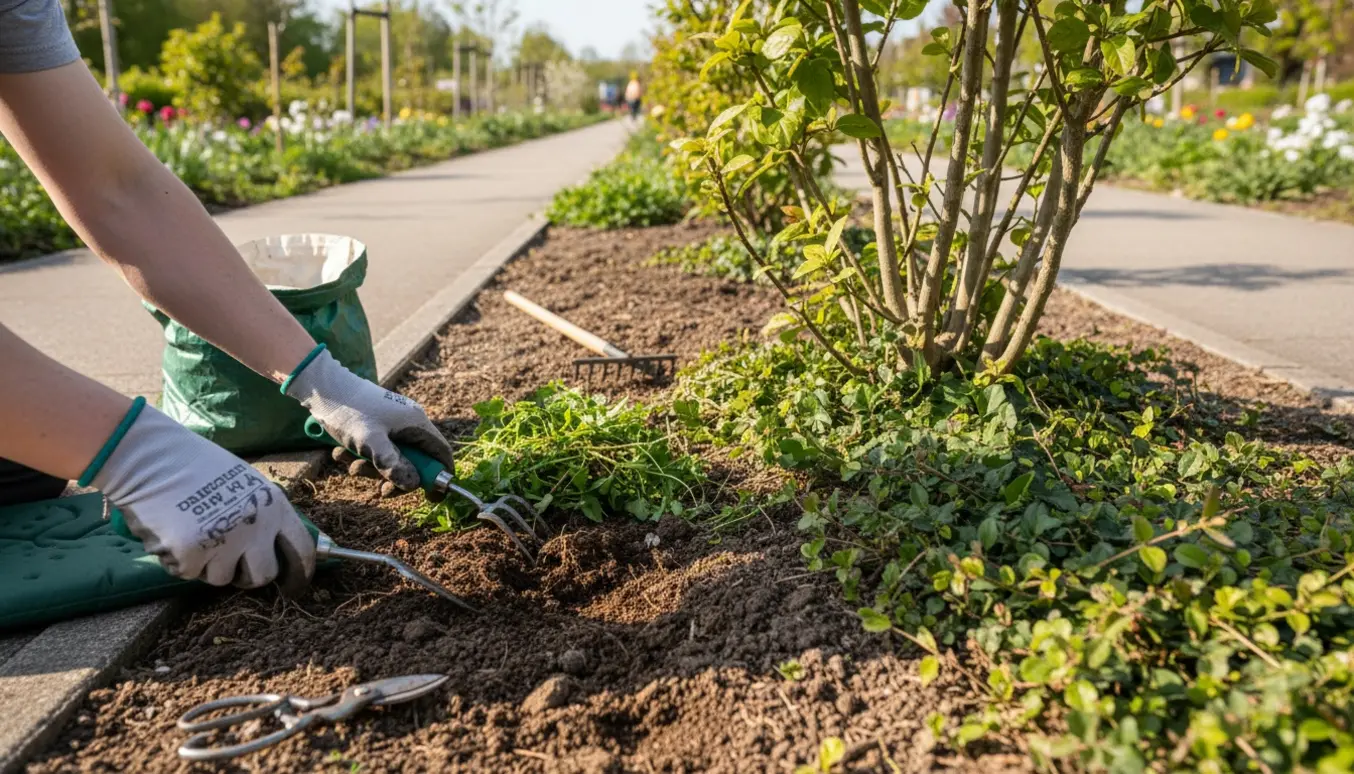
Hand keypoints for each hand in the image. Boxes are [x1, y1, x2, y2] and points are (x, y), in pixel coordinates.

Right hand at [91, 403, 315, 588]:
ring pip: (221, 578)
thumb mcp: (246, 483)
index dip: (300, 574)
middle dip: (248, 576)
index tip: (293, 587)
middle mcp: (254, 528)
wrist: (151, 458)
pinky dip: (179, 560)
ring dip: (208, 565)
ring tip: (194, 532)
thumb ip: (263, 514)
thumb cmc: (197, 467)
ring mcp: (222, 543)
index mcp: (273, 506)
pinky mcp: (189, 556)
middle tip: (232, 564)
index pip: (302, 550)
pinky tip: (172, 531)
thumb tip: (276, 547)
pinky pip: (188, 573)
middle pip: (263, 576)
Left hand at [284, 347, 453, 492]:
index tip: (430, 496)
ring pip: (393, 456)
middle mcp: (408, 423)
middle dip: (396, 477)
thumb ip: (393, 464)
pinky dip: (362, 456)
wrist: (321, 387)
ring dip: (373, 468)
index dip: (439, 476)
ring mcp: (392, 423)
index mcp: (415, 423)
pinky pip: (377, 448)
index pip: (441, 453)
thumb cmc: (349, 411)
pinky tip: (341, 453)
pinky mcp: (376, 424)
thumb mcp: (370, 442)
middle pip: (415, 460)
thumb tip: (413, 485)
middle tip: (381, 491)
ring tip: (351, 467)